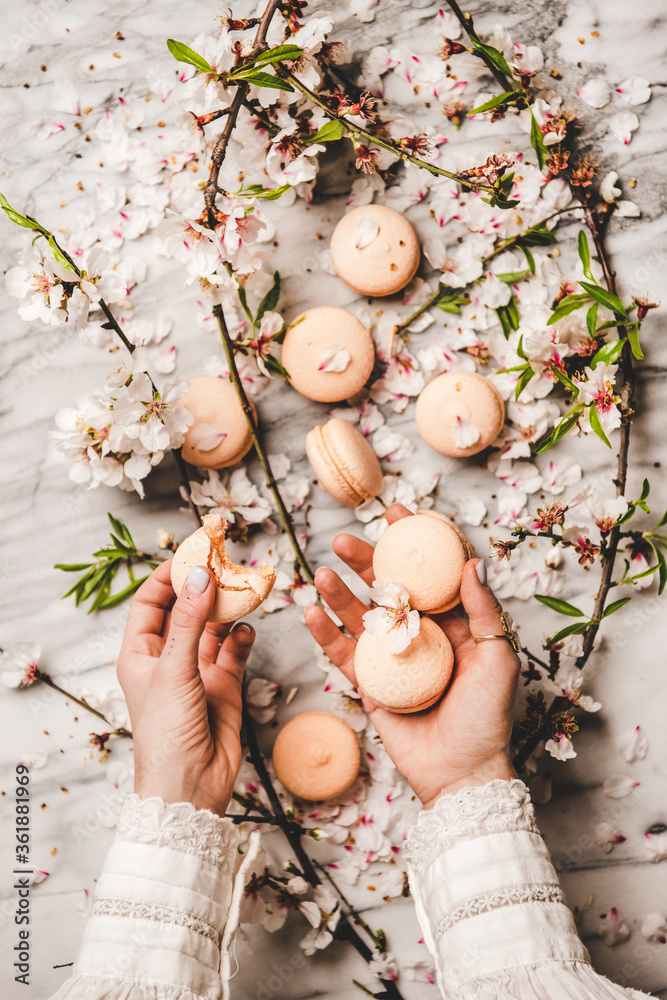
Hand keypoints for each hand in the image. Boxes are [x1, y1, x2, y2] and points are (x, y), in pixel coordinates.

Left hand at [117, 560, 255, 815]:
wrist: (190, 786)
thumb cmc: (165, 734)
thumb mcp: (173, 671)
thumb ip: (188, 621)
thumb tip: (199, 575)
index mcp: (140, 653)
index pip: (150, 602)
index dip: (168, 577)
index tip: (191, 555)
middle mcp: (168, 658)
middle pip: (185, 609)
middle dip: (203, 587)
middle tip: (225, 562)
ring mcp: (197, 671)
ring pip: (214, 627)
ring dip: (227, 608)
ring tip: (243, 589)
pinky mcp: (224, 685)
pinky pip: (235, 651)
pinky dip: (243, 637)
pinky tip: (248, 629)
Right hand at [305, 504, 519, 809]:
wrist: (461, 774)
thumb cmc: (488, 718)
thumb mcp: (498, 660)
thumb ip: (484, 612)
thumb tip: (473, 563)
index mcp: (455, 623)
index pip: (431, 574)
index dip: (414, 542)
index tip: (396, 511)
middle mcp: (421, 634)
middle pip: (388, 588)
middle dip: (365, 561)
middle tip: (344, 540)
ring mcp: (393, 658)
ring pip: (361, 616)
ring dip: (340, 594)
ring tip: (322, 572)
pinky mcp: (371, 684)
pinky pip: (344, 654)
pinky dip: (327, 634)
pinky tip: (312, 613)